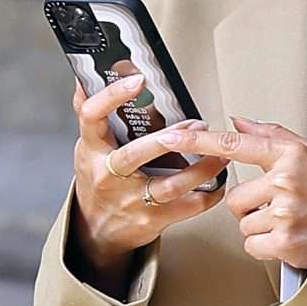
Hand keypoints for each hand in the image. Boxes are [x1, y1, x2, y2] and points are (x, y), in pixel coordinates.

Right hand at [68, 74, 231, 272]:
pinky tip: (219, 180)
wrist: (97, 228)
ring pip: (171, 185)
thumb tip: (85, 77)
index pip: (93, 116)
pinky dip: (210, 194)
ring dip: (202, 168)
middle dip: (171, 139)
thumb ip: (91, 111)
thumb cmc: (98, 180)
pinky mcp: (151, 220)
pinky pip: (188, 207)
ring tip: (221, 152)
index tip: (138, 80)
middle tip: (197, 125)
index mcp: (92, 149)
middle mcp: (108, 175)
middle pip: (136, 154)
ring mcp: (130, 200)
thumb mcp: (89, 145)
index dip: (113, 96)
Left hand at [155, 116, 306, 269]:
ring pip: (243, 222)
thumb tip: (238, 120)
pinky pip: (251, 244)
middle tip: (280, 207)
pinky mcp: (284, 241)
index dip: (199, 141)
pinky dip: (266, 247)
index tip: (172, 136)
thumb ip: (271, 135)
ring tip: (288, 223)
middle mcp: (286, 181)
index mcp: (290, 155)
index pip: (234, 144)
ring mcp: (285, 213)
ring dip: (260, 227)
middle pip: (235, 197)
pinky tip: (287, 239)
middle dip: (252, 206)